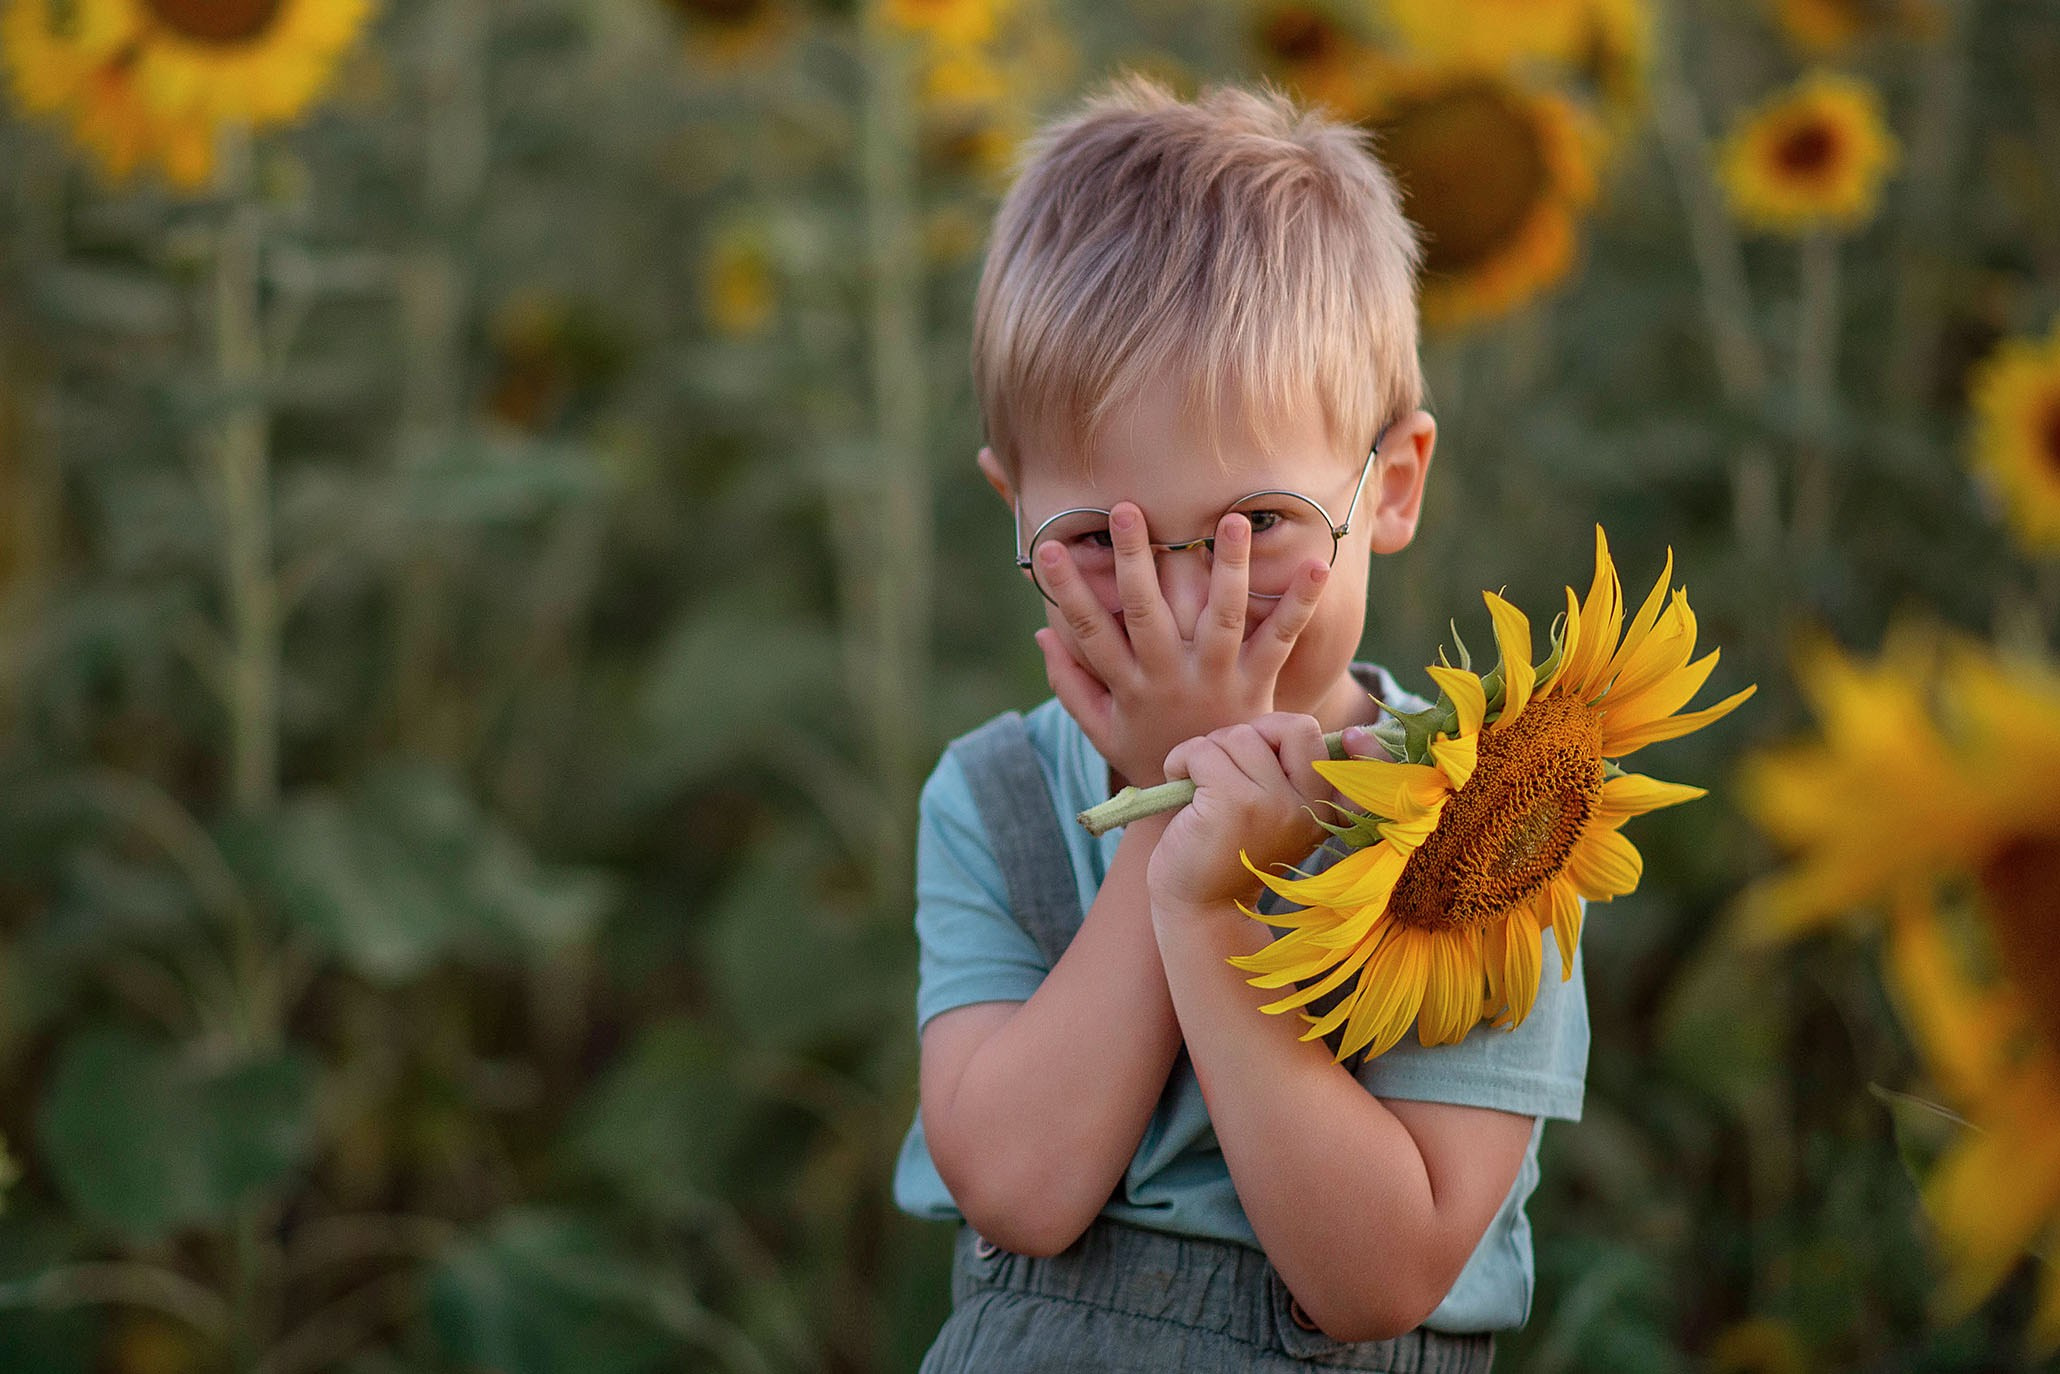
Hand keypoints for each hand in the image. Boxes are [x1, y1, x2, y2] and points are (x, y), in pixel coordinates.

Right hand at [1031, 502, 1330, 788]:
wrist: (1206, 803)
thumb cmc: (1150, 753)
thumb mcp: (1101, 728)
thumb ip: (1070, 683)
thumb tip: (1042, 632)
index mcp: (1128, 685)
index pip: (1089, 631)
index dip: (1066, 591)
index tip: (1047, 550)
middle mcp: (1168, 677)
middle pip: (1147, 612)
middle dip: (1136, 560)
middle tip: (1126, 509)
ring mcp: (1215, 679)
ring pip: (1218, 617)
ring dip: (1228, 566)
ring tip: (1232, 520)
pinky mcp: (1256, 684)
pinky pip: (1278, 640)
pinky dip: (1299, 604)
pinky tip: (1315, 566)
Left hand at [1146, 713, 1361, 915]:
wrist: (1200, 909)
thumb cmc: (1228, 853)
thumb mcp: (1273, 817)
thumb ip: (1286, 777)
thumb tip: (1274, 727)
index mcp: (1324, 811)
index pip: (1364, 767)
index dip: (1367, 749)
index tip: (1357, 737)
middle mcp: (1309, 808)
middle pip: (1294, 727)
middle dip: (1252, 732)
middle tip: (1225, 762)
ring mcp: (1275, 805)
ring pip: (1239, 737)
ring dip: (1205, 751)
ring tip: (1195, 782)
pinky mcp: (1235, 805)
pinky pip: (1204, 751)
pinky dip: (1181, 760)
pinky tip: (1178, 782)